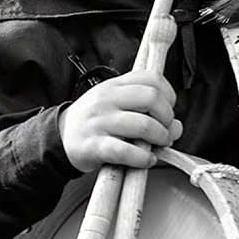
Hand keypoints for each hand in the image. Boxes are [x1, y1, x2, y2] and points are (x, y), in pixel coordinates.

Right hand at [60, 71, 182, 172]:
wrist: (61, 137)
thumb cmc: (95, 120)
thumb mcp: (115, 103)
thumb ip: (145, 110)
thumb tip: (177, 127)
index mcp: (114, 85)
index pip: (151, 78)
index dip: (169, 95)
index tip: (168, 109)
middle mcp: (107, 99)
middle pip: (152, 98)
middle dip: (167, 117)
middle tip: (166, 130)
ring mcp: (100, 122)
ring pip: (143, 125)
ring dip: (160, 138)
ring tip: (159, 145)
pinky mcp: (95, 146)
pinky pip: (126, 151)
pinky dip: (144, 158)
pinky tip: (146, 160)